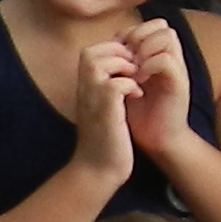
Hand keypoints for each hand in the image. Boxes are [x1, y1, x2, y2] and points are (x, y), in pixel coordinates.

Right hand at [68, 34, 142, 172]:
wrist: (98, 170)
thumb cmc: (105, 139)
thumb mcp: (103, 107)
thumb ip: (108, 85)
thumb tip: (126, 65)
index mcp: (83, 86)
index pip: (92, 51)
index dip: (115, 51)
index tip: (132, 67)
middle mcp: (82, 90)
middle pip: (93, 52)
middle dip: (120, 55)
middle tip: (136, 71)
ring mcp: (91, 99)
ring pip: (101, 62)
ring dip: (125, 67)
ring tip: (137, 81)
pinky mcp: (104, 112)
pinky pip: (116, 84)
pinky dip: (131, 85)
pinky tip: (138, 95)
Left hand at [119, 16, 197, 160]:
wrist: (156, 142)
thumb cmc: (138, 115)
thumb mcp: (125, 83)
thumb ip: (123, 62)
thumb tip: (111, 43)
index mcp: (158, 56)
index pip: (150, 24)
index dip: (131, 33)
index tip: (118, 54)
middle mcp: (172, 59)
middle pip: (161, 25)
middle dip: (139, 36)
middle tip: (127, 58)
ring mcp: (178, 69)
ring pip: (167, 36)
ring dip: (145, 49)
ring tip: (133, 69)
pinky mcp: (179, 83)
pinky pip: (166, 59)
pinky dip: (148, 66)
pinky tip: (138, 82)